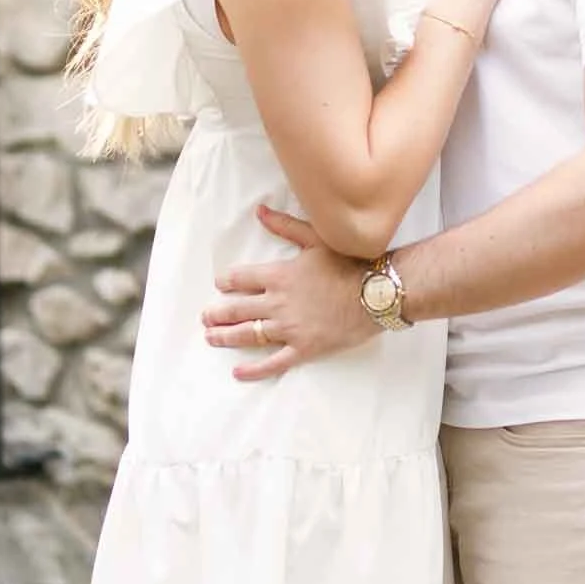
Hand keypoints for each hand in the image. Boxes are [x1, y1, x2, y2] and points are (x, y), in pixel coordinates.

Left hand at [202, 207, 372, 380]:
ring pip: (248, 334)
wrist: (377, 292)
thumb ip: (284, 226)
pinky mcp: (304, 348)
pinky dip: (254, 369)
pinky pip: (273, 362)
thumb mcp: (316, 238)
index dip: (226, 282)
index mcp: (278, 276)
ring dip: (225, 336)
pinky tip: (238, 372)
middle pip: (237, 308)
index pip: (240, 279)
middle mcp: (277, 303)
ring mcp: (289, 328)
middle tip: (206, 316)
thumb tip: (259, 211)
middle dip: (217, 312)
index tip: (219, 285)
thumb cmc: (350, 263)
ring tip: (211, 337)